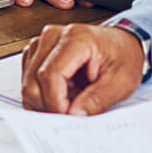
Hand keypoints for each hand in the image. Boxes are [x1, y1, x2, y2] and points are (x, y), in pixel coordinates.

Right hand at [19, 23, 142, 114]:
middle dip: (48, 105)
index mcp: (76, 38)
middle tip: (68, 115)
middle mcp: (54, 36)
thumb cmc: (123, 57)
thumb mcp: (121, 82)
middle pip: (33, 80)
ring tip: (69, 102)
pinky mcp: (38, 51)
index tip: (68, 116)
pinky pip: (28, 79)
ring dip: (44, 101)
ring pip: (27, 82)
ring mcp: (43, 42)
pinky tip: (61, 95)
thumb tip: (74, 115)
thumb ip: (97, 100)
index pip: (50, 75)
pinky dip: (41, 94)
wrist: (123, 44)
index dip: (55, 102)